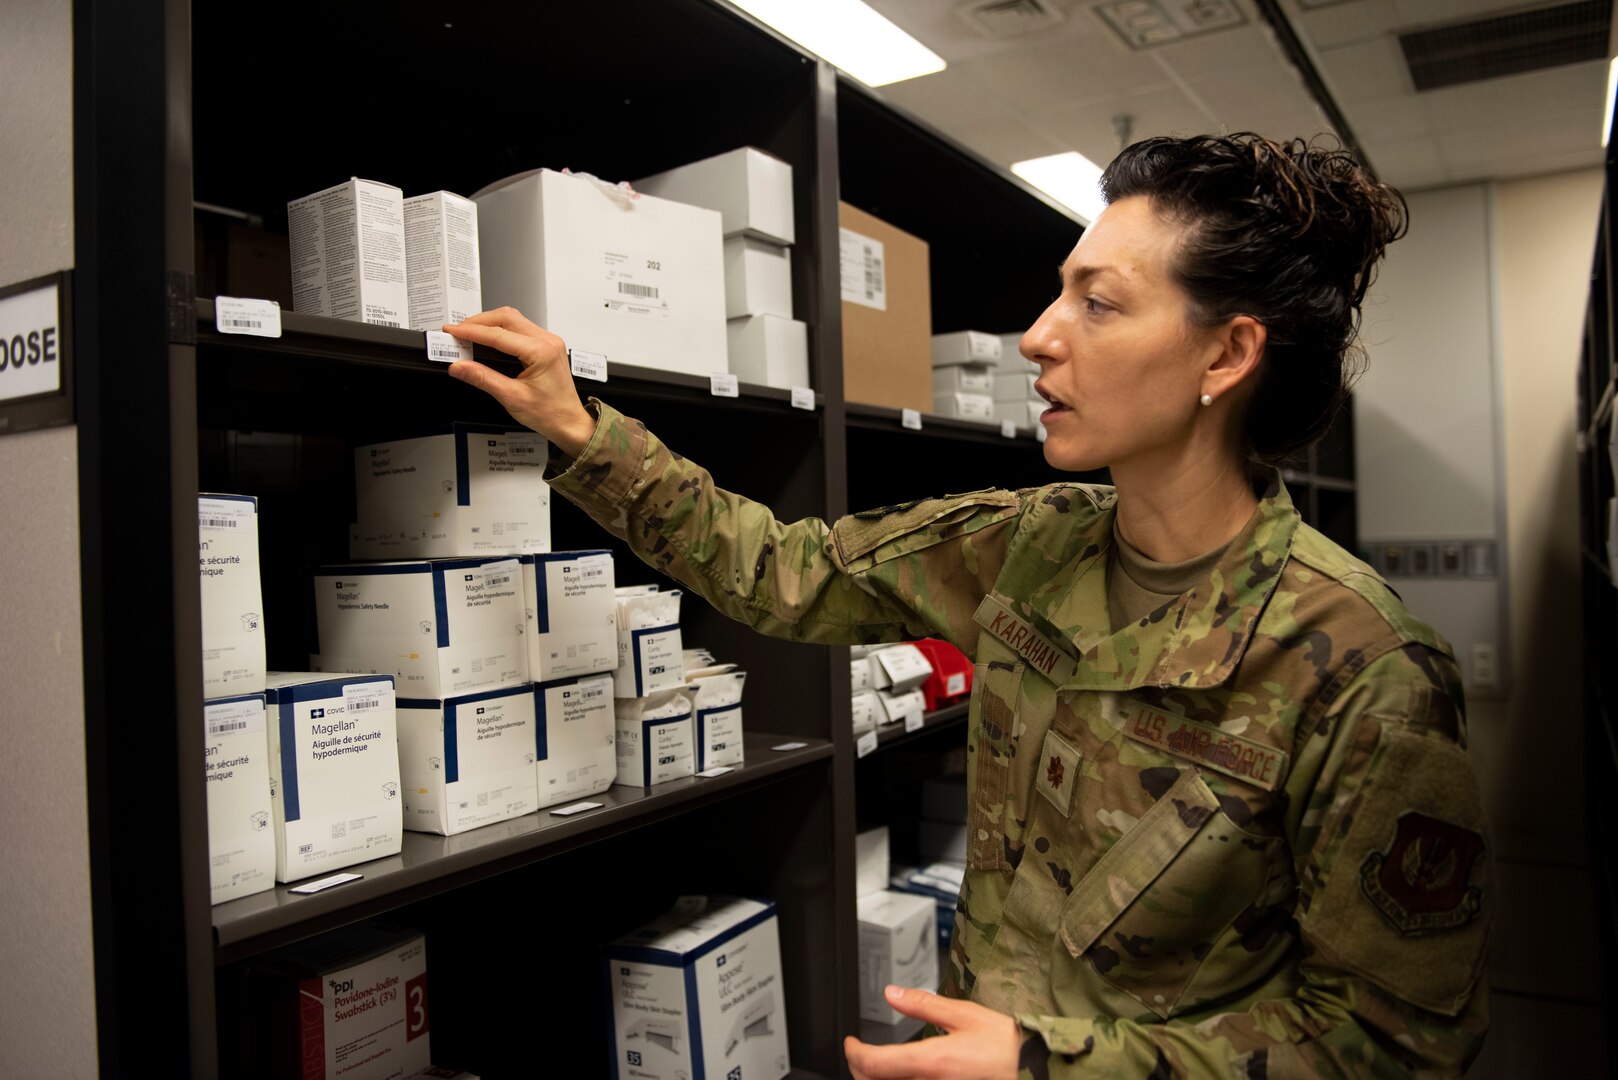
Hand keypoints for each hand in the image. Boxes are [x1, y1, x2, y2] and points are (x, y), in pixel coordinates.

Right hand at [441, 307, 597, 456]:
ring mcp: (548, 341)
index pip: (498, 334)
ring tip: (469, 334)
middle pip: (506, 317)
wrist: (569, 422)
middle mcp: (547, 341)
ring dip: (490, 323)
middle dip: (479, 322)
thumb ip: (483, 378)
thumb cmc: (551, 413)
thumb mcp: (511, 397)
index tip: (452, 332)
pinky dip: (501, 329)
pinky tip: (488, 338)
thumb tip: (460, 366)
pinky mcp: (546, 345)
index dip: (471, 331)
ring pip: (513, 319)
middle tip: (458, 332)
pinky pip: (520, 328)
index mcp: (541, 352)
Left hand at [844, 986, 1020, 1079]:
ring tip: (880, 1064)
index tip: (850, 1043)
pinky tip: (906, 1074)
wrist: (1036, 1072)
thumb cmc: (1008, 1048)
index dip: (854, 1053)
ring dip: (879, 1078)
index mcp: (931, 1062)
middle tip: (861, 1053)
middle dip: (861, 1068)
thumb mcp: (966, 1016)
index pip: (873, 1064)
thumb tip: (892, 994)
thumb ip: (924, 1006)